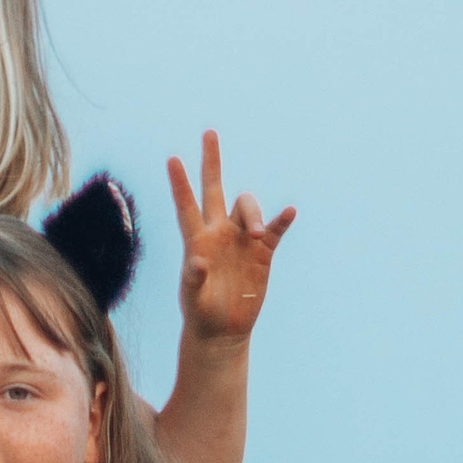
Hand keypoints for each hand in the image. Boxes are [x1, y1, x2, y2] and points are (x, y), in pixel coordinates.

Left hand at [167, 131, 295, 344]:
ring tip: (257, 234)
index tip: (173, 159)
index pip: (187, 206)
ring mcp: (241, 238)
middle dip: (212, 161)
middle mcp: (218, 232)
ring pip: (248, 207)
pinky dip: (282, 220)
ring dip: (254, 214)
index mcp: (197, 240)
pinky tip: (289, 213)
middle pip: (215, 188)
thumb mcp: (193, 299)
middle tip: (208, 133)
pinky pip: (275, 229)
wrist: (223, 330)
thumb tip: (199, 262)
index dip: (180, 183)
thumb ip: (193, 279)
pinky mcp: (263, 251)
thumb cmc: (201, 314)